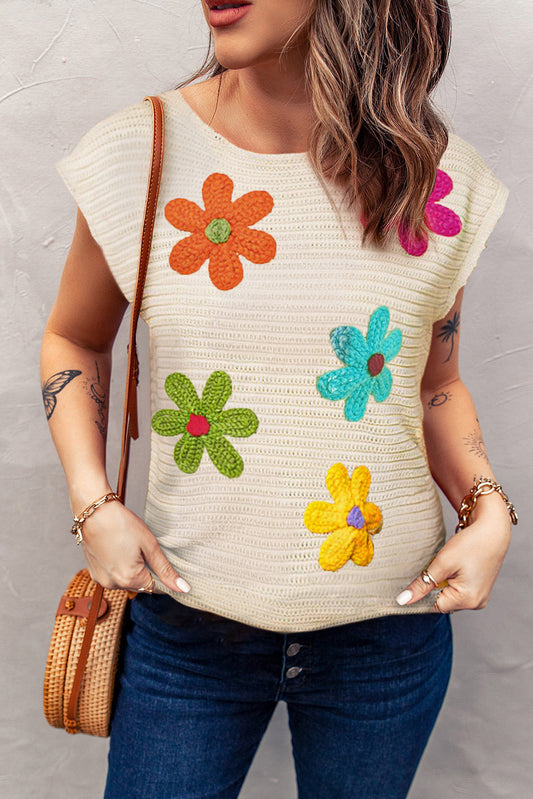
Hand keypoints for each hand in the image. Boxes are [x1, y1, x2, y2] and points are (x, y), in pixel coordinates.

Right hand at [78, 499, 190, 594]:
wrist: (93, 512)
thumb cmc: (121, 524)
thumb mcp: (149, 545)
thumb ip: (165, 569)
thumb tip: (183, 588)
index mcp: (129, 579)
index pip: (154, 588)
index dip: (161, 576)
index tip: (162, 561)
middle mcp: (113, 584)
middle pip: (139, 585)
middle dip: (146, 571)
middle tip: (144, 548)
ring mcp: (101, 580)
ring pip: (125, 580)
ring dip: (131, 569)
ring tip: (129, 547)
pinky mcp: (93, 573)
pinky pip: (112, 576)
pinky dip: (118, 566)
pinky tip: (119, 549)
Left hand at [396, 497, 510, 612]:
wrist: (493, 530)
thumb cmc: (471, 543)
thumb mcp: (442, 563)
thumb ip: (422, 584)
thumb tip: (403, 601)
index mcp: (468, 600)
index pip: (433, 605)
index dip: (420, 594)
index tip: (411, 581)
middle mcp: (476, 603)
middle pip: (441, 601)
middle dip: (432, 587)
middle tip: (433, 567)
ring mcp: (479, 598)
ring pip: (449, 595)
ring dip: (442, 583)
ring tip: (447, 565)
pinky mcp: (479, 590)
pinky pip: (458, 590)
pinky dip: (450, 581)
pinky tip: (454, 567)